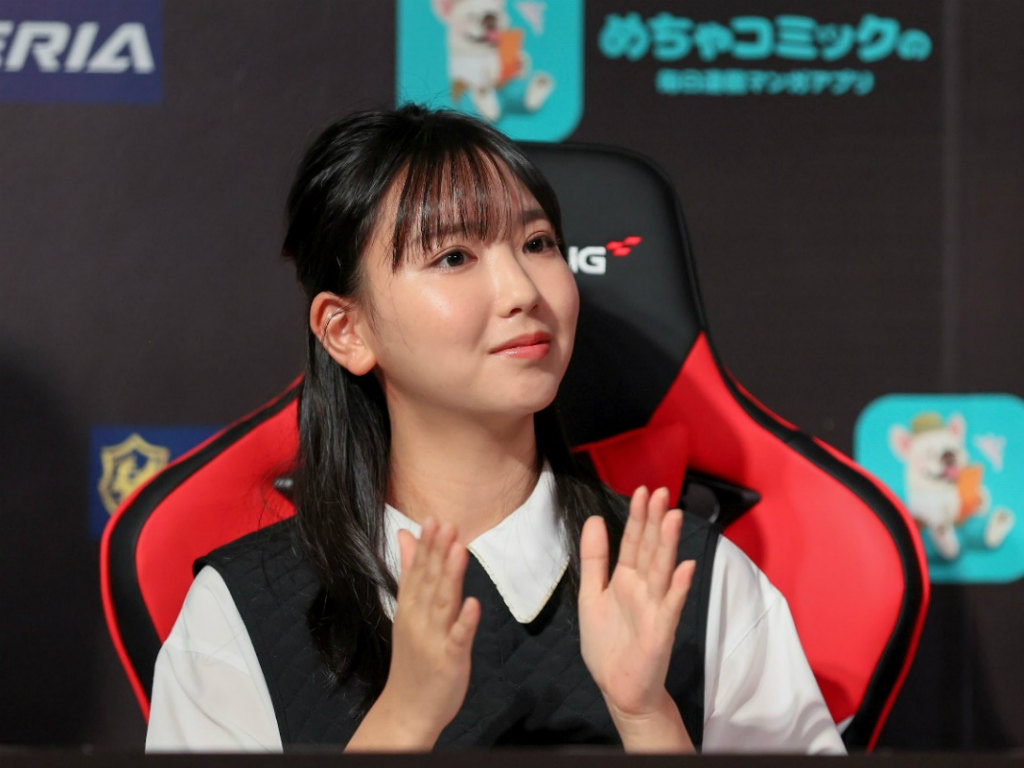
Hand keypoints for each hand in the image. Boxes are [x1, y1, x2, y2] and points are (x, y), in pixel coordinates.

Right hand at [346, 520, 479, 750]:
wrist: (407, 709)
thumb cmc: (412, 658)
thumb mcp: (407, 611)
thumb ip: (409, 572)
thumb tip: (405, 535)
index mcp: (410, 607)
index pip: (417, 571)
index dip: (426, 546)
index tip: (434, 519)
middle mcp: (419, 620)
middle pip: (429, 582)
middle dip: (438, 553)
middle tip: (447, 524)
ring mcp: (433, 640)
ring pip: (443, 604)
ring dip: (451, 577)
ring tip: (459, 550)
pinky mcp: (449, 660)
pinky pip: (458, 639)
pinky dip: (465, 622)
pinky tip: (473, 603)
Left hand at [578, 487, 695, 751]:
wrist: (618, 689)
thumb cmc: (607, 643)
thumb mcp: (591, 594)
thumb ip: (594, 559)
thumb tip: (594, 518)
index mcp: (626, 579)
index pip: (634, 542)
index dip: (637, 517)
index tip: (643, 490)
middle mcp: (644, 589)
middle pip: (650, 550)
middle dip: (655, 521)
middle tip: (662, 492)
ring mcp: (655, 608)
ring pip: (662, 571)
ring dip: (668, 545)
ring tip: (673, 517)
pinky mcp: (661, 631)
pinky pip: (671, 606)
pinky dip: (679, 587)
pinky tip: (686, 567)